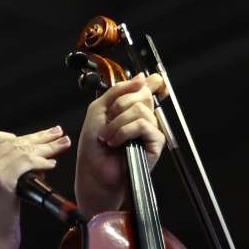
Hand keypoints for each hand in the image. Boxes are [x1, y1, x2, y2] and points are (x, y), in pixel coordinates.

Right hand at [0, 126, 71, 248]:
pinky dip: (43, 162)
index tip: (30, 139)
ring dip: (47, 146)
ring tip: (63, 144)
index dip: (13, 135)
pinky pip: (28, 162)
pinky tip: (51, 165)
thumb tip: (30, 165)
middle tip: (57, 134)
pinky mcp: (2, 182)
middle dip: (39, 137)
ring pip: (23, 149)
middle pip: (12, 141)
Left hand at [75, 73, 166, 217]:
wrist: (93, 170)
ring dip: (117, 123)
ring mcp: (151, 129)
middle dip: (119, 106)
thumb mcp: (98, 110)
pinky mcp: (155, 142)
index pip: (151, 85)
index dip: (151, 81)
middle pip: (142, 93)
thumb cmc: (93, 145)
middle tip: (107, 124)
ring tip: (107, 137)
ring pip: (140, 109)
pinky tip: (115, 143)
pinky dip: (124, 132)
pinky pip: (142, 125)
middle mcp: (144, 116)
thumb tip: (141, 77)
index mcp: (132, 106)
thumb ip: (117, 91)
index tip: (140, 84)